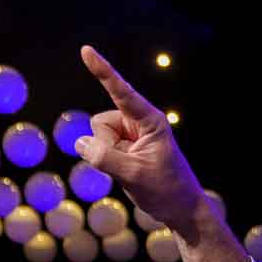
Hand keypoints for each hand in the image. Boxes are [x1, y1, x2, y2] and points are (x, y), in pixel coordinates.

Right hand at [76, 45, 209, 238]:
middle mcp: (139, 123)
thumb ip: (104, 158)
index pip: (121, 92)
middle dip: (105, 144)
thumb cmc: (166, 191)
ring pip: (97, 136)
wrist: (181, 210)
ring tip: (131, 170)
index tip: (86, 50)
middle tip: (131, 167)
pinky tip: (126, 172)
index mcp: (150, 121)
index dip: (102, 71)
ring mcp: (130, 135)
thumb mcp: (134, 176)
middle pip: (100, 122)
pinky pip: (100, 148)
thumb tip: (81, 143)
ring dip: (106, 155)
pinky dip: (106, 161)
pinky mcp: (124, 147)